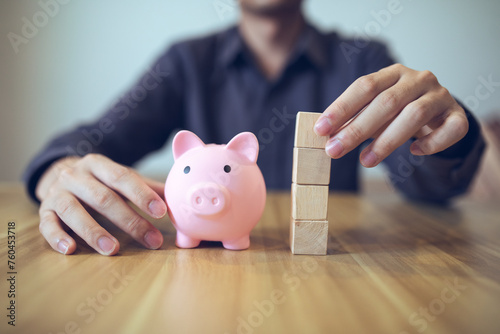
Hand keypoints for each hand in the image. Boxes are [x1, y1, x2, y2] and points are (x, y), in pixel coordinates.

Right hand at [36, 154, 166, 254]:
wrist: (59, 174)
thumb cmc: (99, 181)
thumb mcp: (120, 178)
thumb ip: (146, 187)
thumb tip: (176, 196)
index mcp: (98, 164)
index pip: (122, 178)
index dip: (143, 195)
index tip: (162, 212)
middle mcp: (76, 176)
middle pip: (103, 198)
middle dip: (129, 221)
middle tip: (150, 240)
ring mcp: (57, 193)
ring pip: (74, 212)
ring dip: (94, 232)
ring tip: (114, 250)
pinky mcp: (44, 211)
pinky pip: (47, 225)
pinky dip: (57, 237)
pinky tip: (70, 249)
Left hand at [314, 63, 468, 166]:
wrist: (438, 112)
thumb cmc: (398, 112)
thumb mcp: (375, 111)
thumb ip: (354, 119)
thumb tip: (326, 137)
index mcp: (393, 72)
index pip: (364, 86)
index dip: (341, 108)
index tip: (320, 129)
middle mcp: (418, 79)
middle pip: (386, 102)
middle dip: (357, 129)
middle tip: (335, 151)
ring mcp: (441, 96)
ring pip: (415, 115)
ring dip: (386, 141)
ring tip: (365, 161)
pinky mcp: (458, 116)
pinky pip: (450, 129)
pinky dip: (431, 143)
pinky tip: (414, 152)